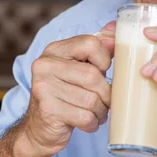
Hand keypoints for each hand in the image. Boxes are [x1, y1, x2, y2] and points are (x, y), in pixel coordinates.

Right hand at [21, 21, 115, 156]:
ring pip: (91, 99)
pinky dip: (92, 123)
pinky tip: (87, 123)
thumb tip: (116, 28)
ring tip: (97, 113)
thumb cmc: (66, 95)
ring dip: (101, 111)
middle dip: (106, 93)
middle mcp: (45, 65)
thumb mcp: (80, 68)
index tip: (103, 72)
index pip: (91, 43)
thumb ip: (98, 49)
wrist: (39, 129)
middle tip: (106, 102)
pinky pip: (85, 117)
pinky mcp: (47, 110)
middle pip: (93, 75)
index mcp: (55, 50)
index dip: (105, 60)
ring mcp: (43, 87)